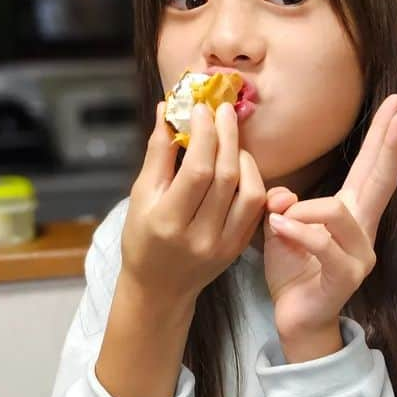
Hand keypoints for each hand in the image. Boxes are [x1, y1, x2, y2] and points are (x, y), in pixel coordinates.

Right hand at [120, 101, 265, 309]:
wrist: (159, 287)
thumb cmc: (143, 238)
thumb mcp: (141, 196)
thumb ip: (158, 153)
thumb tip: (167, 110)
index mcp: (168, 221)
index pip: (197, 171)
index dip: (204, 135)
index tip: (201, 109)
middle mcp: (200, 236)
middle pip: (226, 177)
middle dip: (227, 137)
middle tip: (223, 110)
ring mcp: (224, 245)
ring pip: (249, 192)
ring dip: (243, 158)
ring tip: (230, 139)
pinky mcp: (239, 248)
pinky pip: (255, 208)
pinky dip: (252, 180)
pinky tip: (240, 165)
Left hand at [262, 94, 396, 361]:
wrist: (297, 318)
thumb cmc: (293, 270)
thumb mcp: (281, 226)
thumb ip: (283, 203)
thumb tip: (282, 196)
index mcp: (350, 214)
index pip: (371, 168)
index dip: (384, 137)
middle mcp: (363, 231)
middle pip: (380, 180)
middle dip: (390, 144)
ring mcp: (359, 255)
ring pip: (338, 213)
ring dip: (305, 209)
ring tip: (279, 217)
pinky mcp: (345, 277)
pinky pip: (324, 246)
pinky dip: (299, 233)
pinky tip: (279, 228)